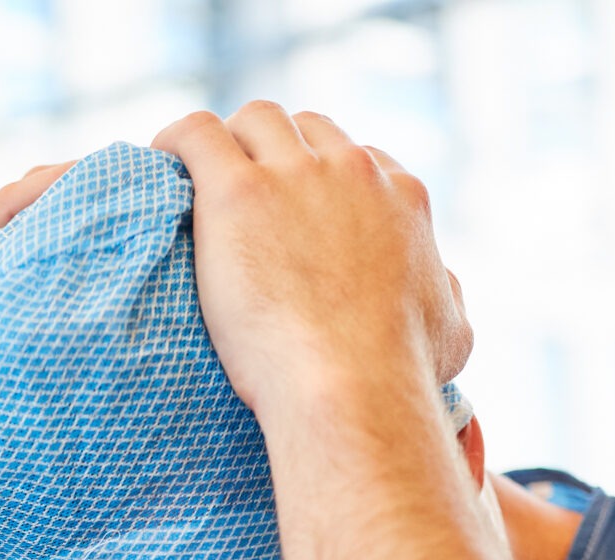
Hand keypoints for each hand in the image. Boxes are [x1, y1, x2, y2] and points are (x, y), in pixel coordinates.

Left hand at [153, 104, 469, 419]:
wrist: (351, 385)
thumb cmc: (399, 372)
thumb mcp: (451, 331)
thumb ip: (448, 295)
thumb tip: (444, 285)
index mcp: (400, 195)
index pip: (356, 158)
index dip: (321, 179)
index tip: (295, 210)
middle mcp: (352, 171)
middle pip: (305, 129)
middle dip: (275, 152)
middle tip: (245, 197)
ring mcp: (294, 175)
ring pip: (256, 119)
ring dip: (229, 141)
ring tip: (200, 181)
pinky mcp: (237, 192)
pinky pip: (198, 133)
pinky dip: (178, 140)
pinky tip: (163, 160)